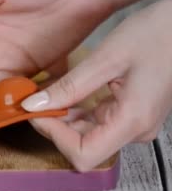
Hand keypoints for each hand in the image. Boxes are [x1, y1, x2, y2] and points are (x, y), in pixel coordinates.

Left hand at [21, 0, 171, 171]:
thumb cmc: (157, 35)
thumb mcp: (105, 59)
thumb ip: (69, 87)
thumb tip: (34, 106)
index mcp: (132, 121)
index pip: (83, 155)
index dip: (54, 136)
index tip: (36, 111)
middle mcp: (135, 130)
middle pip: (82, 146)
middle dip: (53, 125)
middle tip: (32, 99)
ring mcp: (134, 123)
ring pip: (87, 135)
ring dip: (62, 118)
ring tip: (44, 92)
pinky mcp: (130, 113)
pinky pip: (96, 121)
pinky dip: (75, 110)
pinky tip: (63, 91)